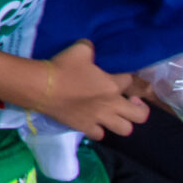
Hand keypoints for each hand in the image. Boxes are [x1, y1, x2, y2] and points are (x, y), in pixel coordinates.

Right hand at [31, 39, 148, 138]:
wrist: (43, 87)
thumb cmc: (63, 67)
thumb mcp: (79, 50)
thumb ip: (90, 49)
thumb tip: (91, 48)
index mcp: (113, 85)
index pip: (130, 81)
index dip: (125, 77)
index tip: (118, 76)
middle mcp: (111, 105)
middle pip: (140, 115)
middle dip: (140, 109)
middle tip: (129, 102)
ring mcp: (99, 119)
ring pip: (125, 129)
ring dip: (122, 122)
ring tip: (115, 115)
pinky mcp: (85, 127)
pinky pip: (99, 135)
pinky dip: (98, 130)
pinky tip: (93, 122)